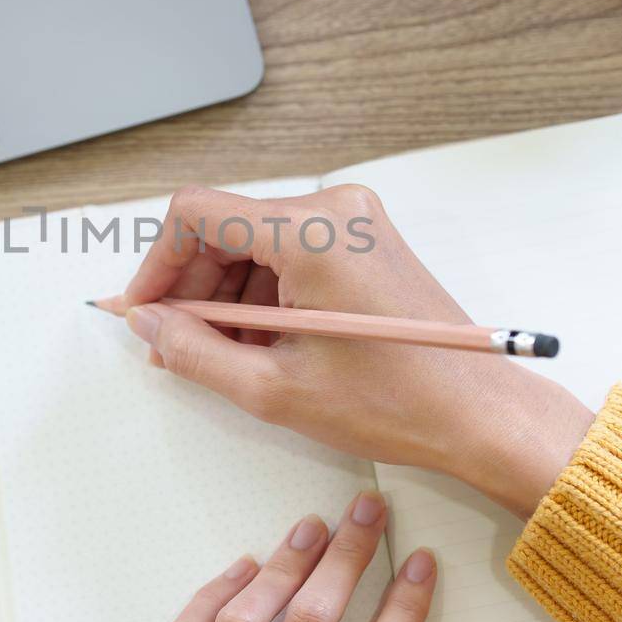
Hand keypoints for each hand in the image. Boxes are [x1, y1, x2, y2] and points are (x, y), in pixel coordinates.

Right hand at [109, 186, 592, 516]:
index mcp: (311, 232)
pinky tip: (258, 342)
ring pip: (252, 241)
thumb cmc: (397, 401)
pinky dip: (261, 293)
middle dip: (189, 286)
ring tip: (221, 355)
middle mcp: (334, 208)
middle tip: (173, 345)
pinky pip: (288, 251)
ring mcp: (354, 220)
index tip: (142, 310)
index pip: (196, 213)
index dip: (156, 264)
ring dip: (224, 295)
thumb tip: (149, 323)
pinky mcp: (364, 238)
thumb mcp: (273, 388)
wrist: (479, 413)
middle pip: (223, 226)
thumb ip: (194, 350)